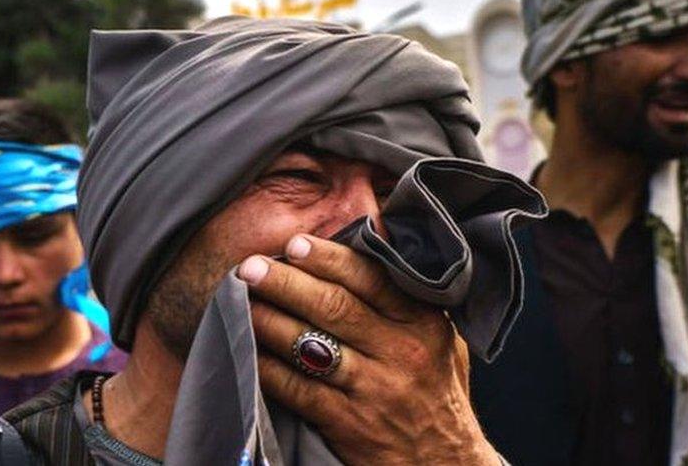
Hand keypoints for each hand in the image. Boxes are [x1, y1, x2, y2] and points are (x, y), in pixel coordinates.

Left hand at [240, 234, 499, 465]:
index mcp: (423, 323)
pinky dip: (269, 367)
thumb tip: (374, 251)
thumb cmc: (439, 394)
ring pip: (311, 344)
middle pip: (334, 306)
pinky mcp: (349, 424)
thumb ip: (412, 302)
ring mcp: (373, 389)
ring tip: (240, 300)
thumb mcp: (443, 342)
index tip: (295, 244)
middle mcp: (400, 351)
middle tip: (250, 266)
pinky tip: (248, 350)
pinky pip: (298, 388)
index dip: (329, 258)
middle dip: (287, 282)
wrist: (446, 464)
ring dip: (269, 319)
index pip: (371, 279)